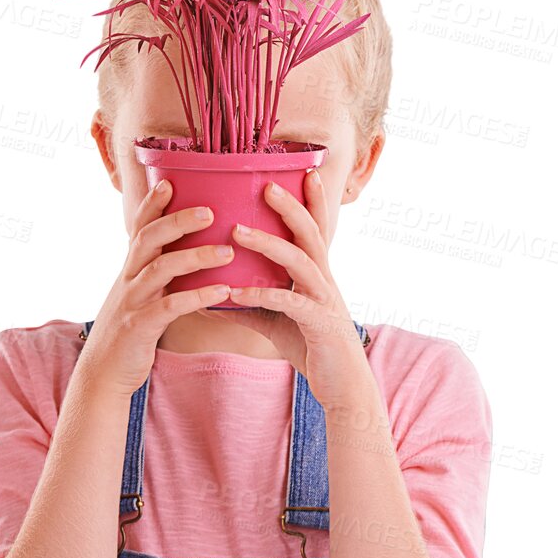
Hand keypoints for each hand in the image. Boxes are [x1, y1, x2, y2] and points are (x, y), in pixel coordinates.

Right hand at [80, 181, 236, 399]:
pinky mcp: (140, 327)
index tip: (169, 182)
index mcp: (131, 268)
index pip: (139, 227)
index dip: (152, 204)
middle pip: (149, 239)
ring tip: (228, 251)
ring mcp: (132, 301)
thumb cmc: (131, 330)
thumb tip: (187, 251)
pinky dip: (197, 297)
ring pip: (160, 269)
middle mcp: (128, 278)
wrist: (103, 373)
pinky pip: (169, 307)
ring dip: (195, 257)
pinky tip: (223, 292)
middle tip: (210, 210)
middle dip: (177, 221)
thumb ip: (158, 272)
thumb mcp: (140, 294)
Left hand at [227, 168, 371, 412]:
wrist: (343, 387)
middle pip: (311, 232)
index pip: (317, 227)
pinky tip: (237, 292)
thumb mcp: (276, 320)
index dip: (311, 200)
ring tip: (237, 232)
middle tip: (265, 186)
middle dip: (290, 207)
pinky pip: (290, 303)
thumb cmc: (311, 347)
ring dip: (269, 243)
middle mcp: (325, 279)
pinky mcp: (319, 324)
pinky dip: (262, 295)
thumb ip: (250, 304)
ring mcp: (325, 300)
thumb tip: (213, 295)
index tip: (302, 171)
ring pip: (300, 260)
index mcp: (318, 273)